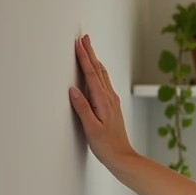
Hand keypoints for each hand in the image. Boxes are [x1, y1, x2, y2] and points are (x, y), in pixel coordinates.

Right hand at [69, 34, 134, 169]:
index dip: (84, 57)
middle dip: (90, 53)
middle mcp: (109, 98)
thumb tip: (73, 89)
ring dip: (95, 61)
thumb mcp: (91, 128)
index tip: (79, 43)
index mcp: (103, 101)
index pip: (91, 74)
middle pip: (98, 70)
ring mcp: (112, 101)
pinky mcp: (111, 106)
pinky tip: (97, 72)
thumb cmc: (106, 145)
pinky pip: (104, 83)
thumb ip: (82, 108)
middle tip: (84, 38)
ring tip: (89, 49)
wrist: (122, 157)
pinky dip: (98, 72)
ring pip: (102, 75)